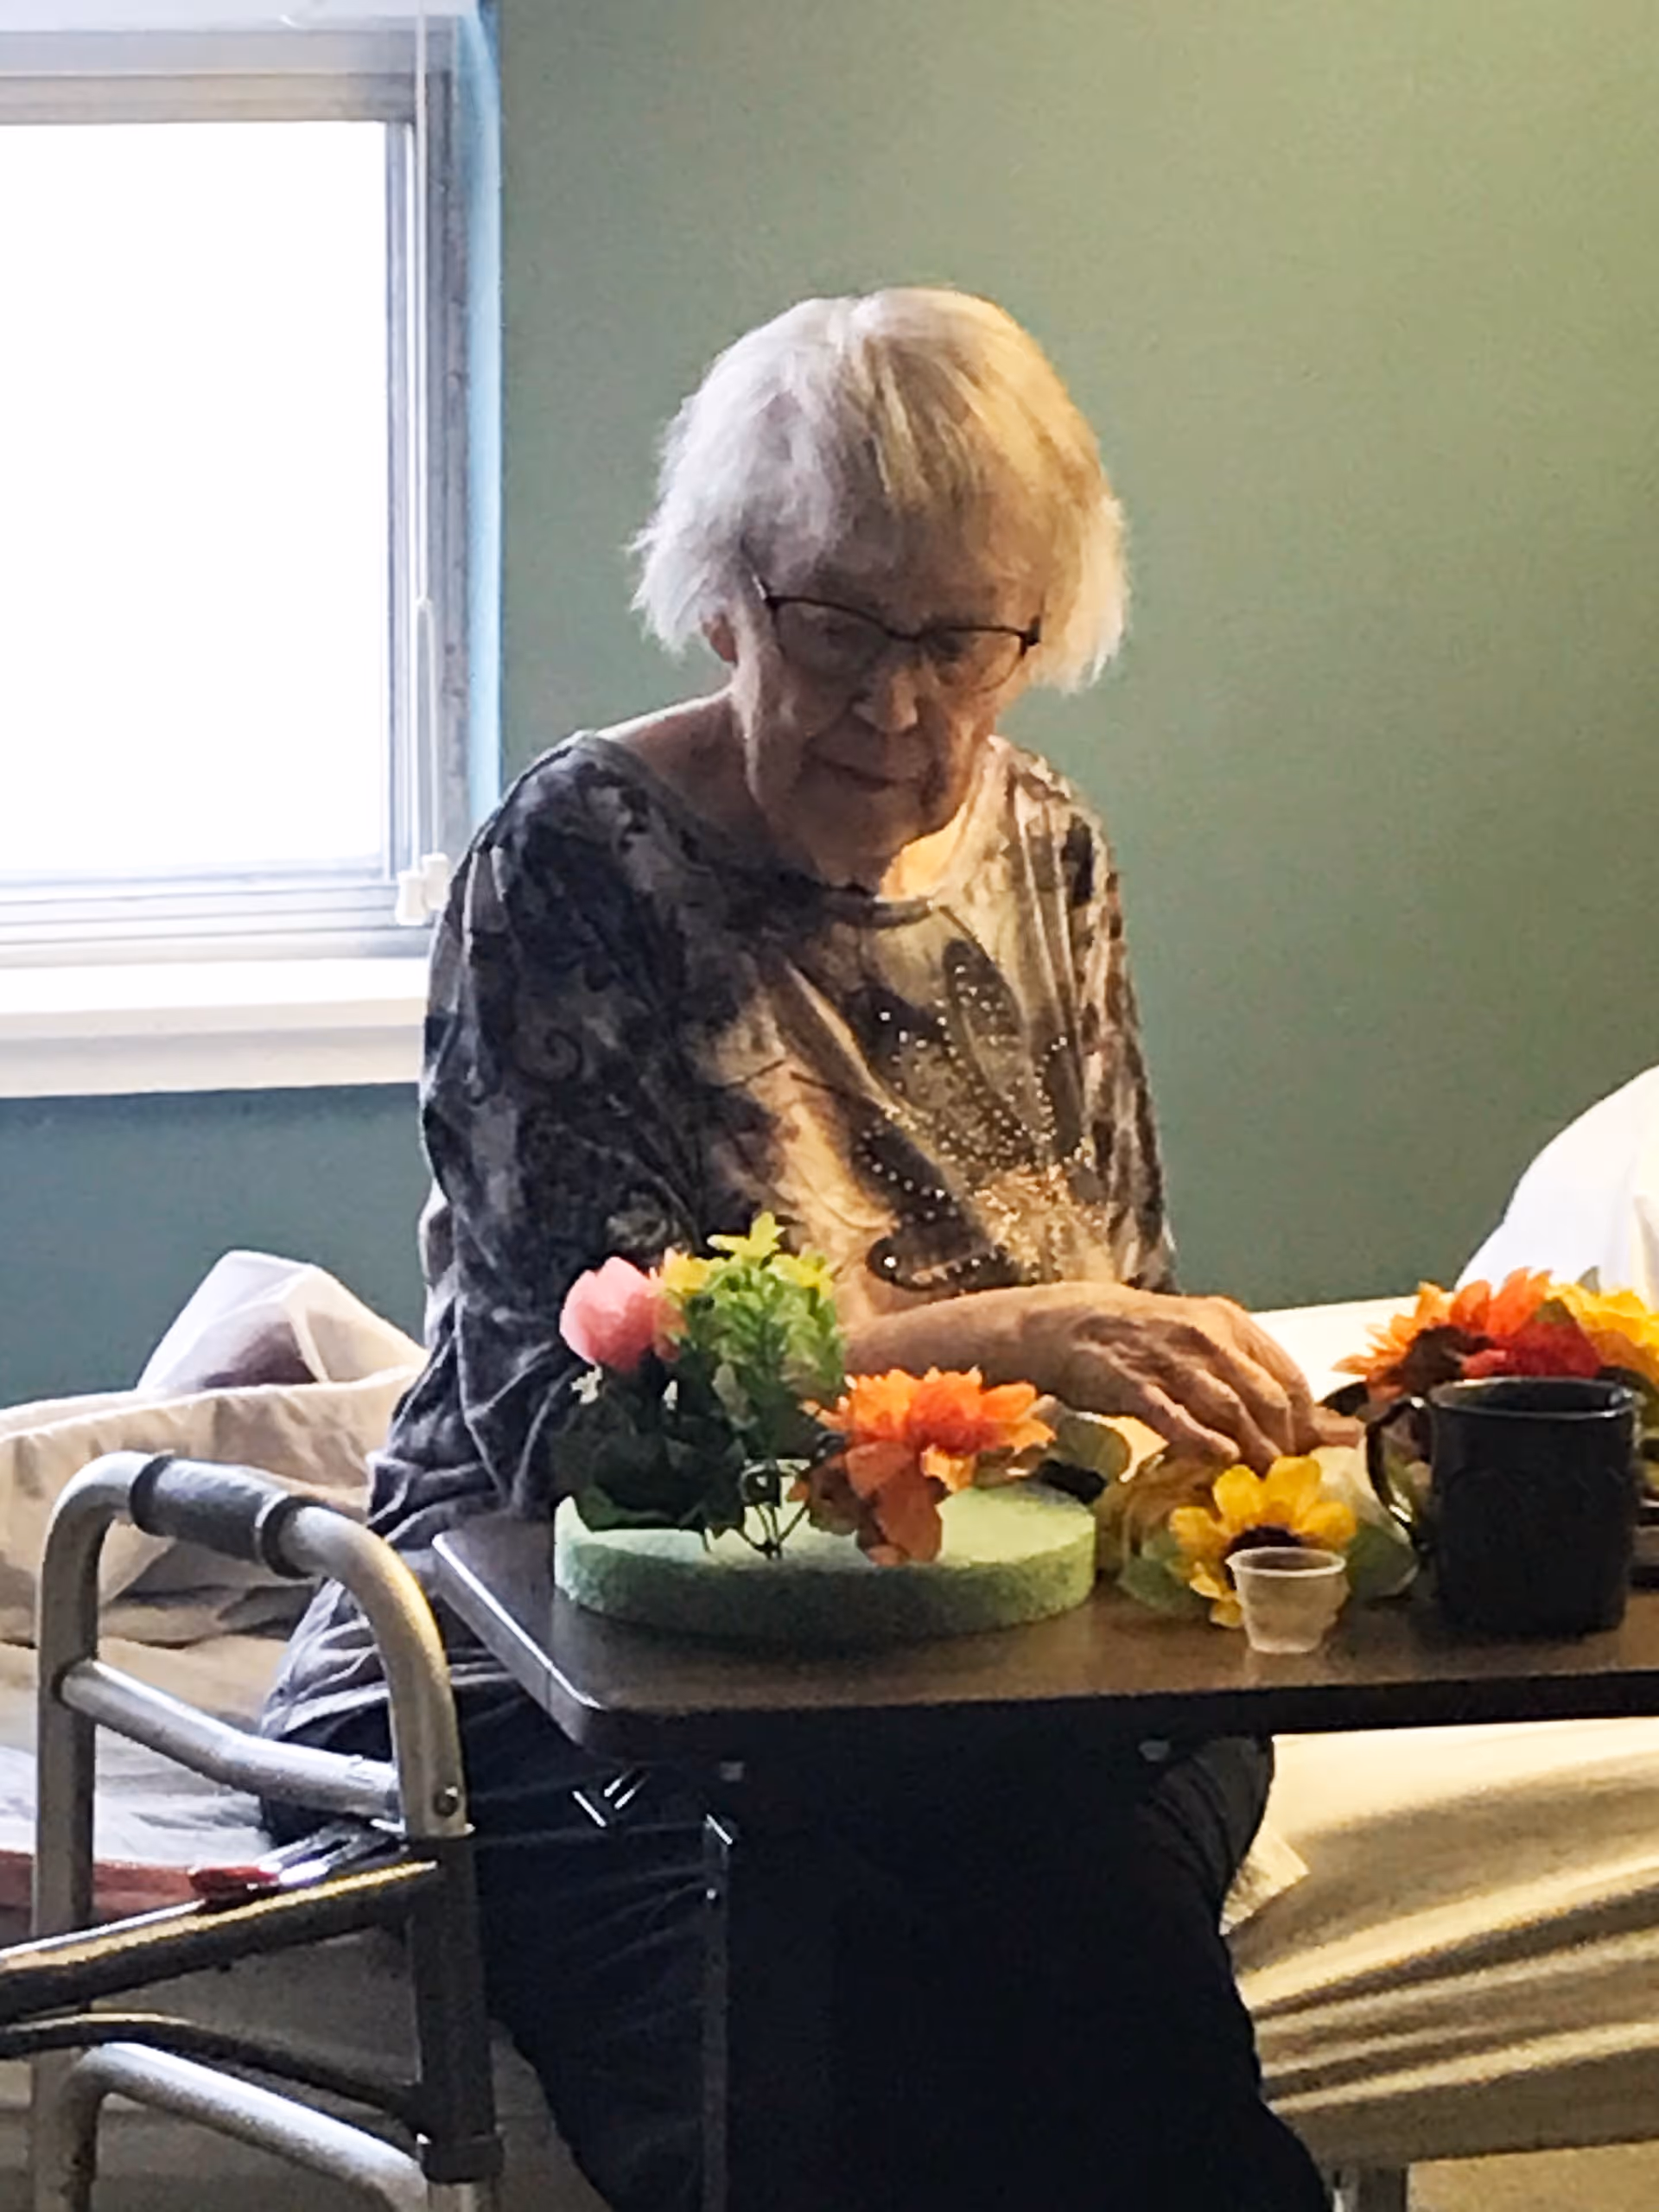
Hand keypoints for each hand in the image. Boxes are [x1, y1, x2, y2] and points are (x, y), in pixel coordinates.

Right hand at [1022, 1283, 1321, 1471]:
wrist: (1067, 1325)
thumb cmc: (1143, 1340)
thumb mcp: (1201, 1346)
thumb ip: (1252, 1380)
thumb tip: (1328, 1428)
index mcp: (1228, 1323)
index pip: (1288, 1377)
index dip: (1306, 1421)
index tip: (1309, 1454)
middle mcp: (1205, 1337)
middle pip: (1267, 1396)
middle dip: (1286, 1442)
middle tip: (1287, 1478)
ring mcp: (1168, 1360)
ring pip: (1229, 1407)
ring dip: (1253, 1449)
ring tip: (1264, 1481)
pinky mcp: (1132, 1384)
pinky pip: (1174, 1414)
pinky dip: (1201, 1438)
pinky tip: (1220, 1459)